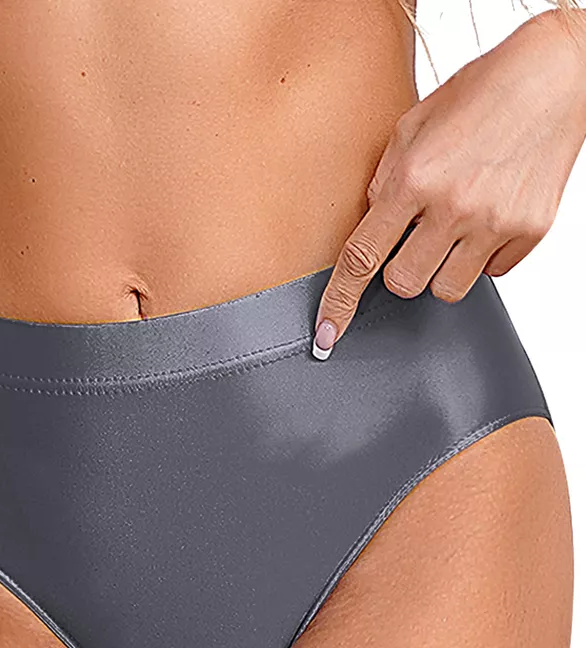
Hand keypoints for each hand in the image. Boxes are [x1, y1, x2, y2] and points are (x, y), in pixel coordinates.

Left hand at [312, 9, 585, 360]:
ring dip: (440, 268)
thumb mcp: (412, 126)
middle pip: (404, 284)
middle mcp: (454, 206)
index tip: (327, 335)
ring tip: (454, 225)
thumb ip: (384, 180)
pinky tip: (487, 217)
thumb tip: (369, 225)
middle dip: (401, 267)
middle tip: (416, 233)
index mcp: (415, 178)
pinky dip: (482, 256)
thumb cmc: (482, 93)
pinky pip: (491, 274)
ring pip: (446, 289)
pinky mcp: (529, 231)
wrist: (555, 77)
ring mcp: (494, 223)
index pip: (362, 258)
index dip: (339, 302)